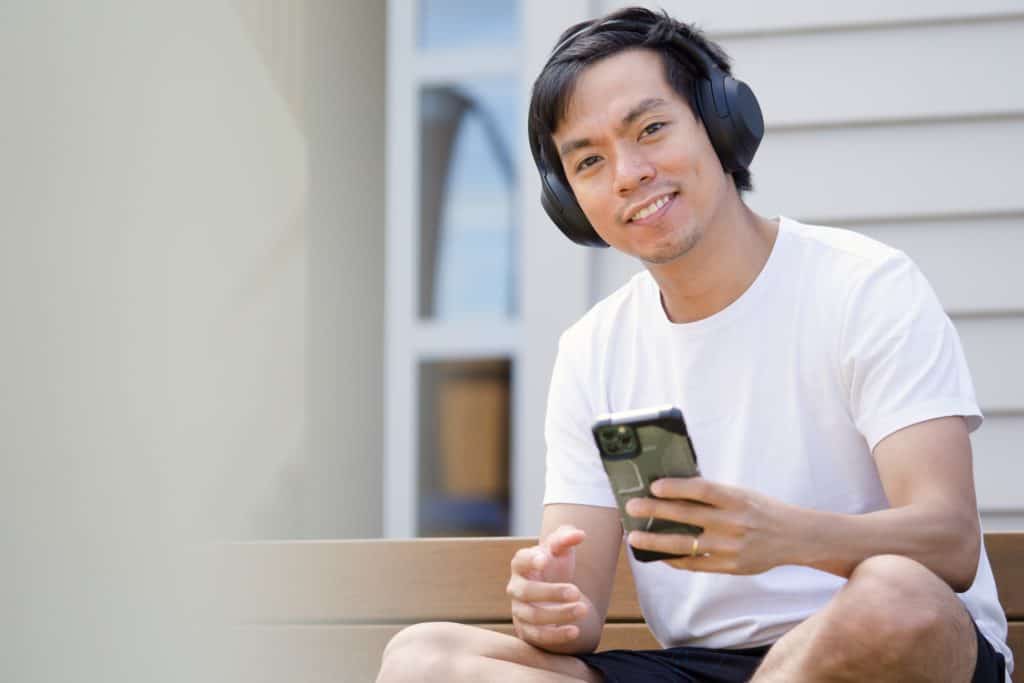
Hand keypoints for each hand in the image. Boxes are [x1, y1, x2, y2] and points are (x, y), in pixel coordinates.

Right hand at [506, 525, 591, 646]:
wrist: (552, 592)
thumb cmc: (555, 565)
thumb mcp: (560, 549)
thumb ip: (567, 538)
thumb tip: (580, 535)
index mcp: (521, 563)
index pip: (521, 560)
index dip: (530, 560)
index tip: (545, 559)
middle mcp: (516, 587)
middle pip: (527, 592)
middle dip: (552, 592)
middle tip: (576, 592)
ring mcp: (519, 610)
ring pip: (534, 616)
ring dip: (559, 615)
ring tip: (584, 610)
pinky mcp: (527, 631)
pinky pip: (539, 636)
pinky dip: (556, 636)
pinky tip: (575, 631)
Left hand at [625, 477, 796, 573]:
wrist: (794, 538)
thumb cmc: (762, 510)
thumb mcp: (742, 494)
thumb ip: (713, 494)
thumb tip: (673, 488)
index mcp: (736, 499)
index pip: (701, 490)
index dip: (676, 487)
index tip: (654, 486)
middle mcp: (732, 523)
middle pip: (686, 516)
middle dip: (654, 511)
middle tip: (631, 507)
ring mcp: (730, 548)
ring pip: (684, 545)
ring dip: (655, 542)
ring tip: (634, 538)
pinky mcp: (729, 567)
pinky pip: (694, 564)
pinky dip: (673, 559)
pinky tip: (658, 555)